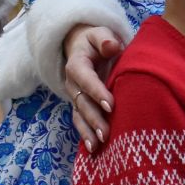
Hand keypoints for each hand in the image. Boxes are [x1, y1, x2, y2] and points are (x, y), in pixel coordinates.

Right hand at [63, 24, 121, 150]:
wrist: (85, 48)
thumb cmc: (98, 41)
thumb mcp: (100, 34)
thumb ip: (105, 38)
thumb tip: (111, 46)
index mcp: (77, 63)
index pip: (85, 77)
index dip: (96, 91)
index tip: (110, 104)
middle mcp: (72, 82)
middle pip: (81, 101)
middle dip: (93, 118)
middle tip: (106, 132)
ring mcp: (75, 96)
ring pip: (79, 115)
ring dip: (88, 131)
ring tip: (98, 145)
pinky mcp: (80, 106)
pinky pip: (80, 122)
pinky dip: (85, 136)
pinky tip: (93, 150)